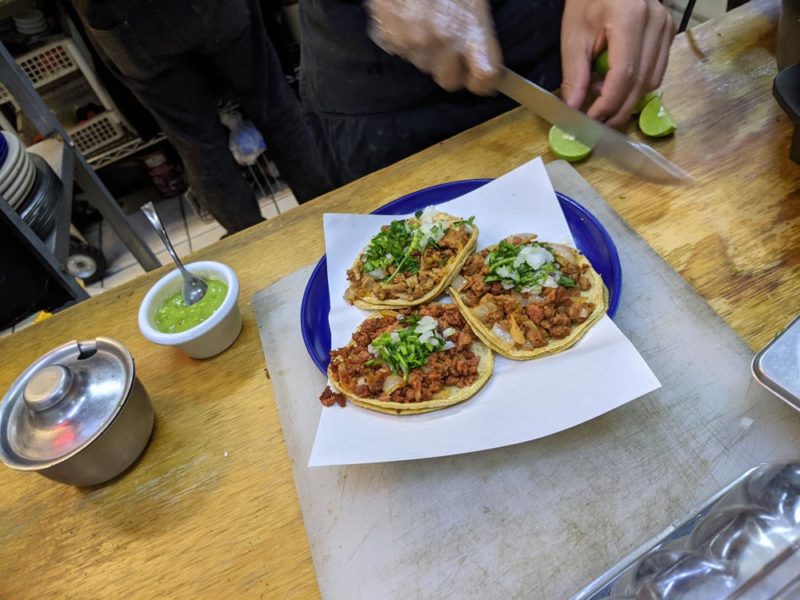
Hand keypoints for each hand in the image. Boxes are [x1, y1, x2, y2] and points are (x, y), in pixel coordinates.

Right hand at [366, 0, 501, 94]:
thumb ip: (479, 28)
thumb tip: (483, 58)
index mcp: (469, 29)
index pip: (484, 79)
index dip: (484, 81)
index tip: (483, 77)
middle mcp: (441, 42)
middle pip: (449, 81)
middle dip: (452, 69)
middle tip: (451, 45)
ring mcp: (411, 43)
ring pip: (424, 66)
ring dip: (428, 52)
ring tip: (426, 21)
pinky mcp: (388, 39)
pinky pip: (402, 51)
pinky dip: (406, 40)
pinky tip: (410, 16)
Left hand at [560, 0, 674, 126]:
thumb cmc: (587, 1)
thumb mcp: (574, 37)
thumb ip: (575, 76)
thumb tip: (574, 110)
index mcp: (630, 18)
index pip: (624, 75)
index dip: (607, 104)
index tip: (590, 121)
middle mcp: (656, 23)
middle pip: (641, 82)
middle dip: (618, 109)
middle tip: (596, 124)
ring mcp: (667, 27)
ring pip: (652, 81)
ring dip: (627, 99)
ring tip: (600, 96)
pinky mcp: (669, 33)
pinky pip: (656, 71)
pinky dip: (636, 86)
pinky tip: (614, 83)